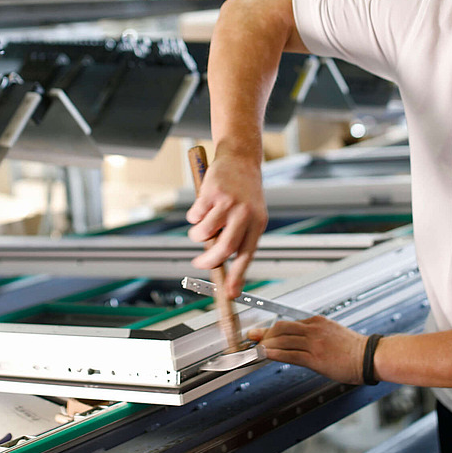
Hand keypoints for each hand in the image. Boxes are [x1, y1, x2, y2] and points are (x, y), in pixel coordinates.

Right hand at [186, 152, 266, 294]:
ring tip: (202, 226)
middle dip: (208, 261)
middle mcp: (245, 214)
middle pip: (224, 248)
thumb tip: (220, 265)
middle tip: (199, 263)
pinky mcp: (211, 192)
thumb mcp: (250, 214)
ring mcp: (228, 202)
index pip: (247, 255)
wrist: (240, 158)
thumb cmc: (244, 191)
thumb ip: (238, 237)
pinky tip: (203, 204)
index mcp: (258, 223)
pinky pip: (194, 216)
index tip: (230, 293)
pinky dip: (193, 216)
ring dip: (197, 235)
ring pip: (204, 233)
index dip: (238, 276)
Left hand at [248, 317, 369, 385]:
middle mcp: (313, 329)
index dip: (270, 328)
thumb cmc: (352, 349)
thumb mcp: (331, 334)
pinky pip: (290, 354)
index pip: (287, 322)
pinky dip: (274, 354)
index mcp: (316, 322)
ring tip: (255, 349)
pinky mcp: (315, 358)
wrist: (368, 356)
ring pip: (282, 340)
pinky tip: (265, 354)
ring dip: (265, 345)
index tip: (259, 331)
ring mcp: (314, 343)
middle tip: (252, 339)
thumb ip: (313, 334)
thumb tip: (296, 340)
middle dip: (264, 334)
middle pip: (280, 328)